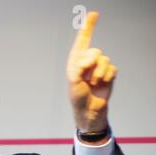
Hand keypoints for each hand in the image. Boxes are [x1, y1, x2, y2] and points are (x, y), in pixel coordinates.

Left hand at [67, 11, 116, 132]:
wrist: (89, 109)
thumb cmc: (77, 96)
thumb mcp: (73, 80)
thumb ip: (80, 67)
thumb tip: (89, 59)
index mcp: (76, 61)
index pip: (82, 41)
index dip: (87, 27)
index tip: (93, 14)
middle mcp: (87, 62)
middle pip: (95, 51)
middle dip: (91, 64)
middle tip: (85, 78)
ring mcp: (99, 68)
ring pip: (104, 60)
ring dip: (98, 74)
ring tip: (92, 84)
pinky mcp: (108, 74)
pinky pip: (112, 68)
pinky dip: (106, 78)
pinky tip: (101, 85)